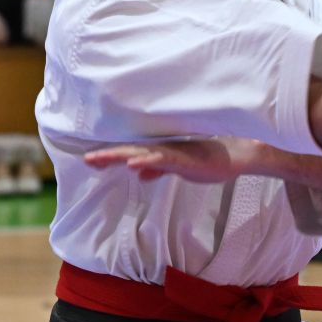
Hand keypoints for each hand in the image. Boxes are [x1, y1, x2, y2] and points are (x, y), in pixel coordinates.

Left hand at [84, 137, 262, 182]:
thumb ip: (158, 168)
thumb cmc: (208, 159)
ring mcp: (174, 153)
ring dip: (119, 156)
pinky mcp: (185, 160)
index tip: (90, 159)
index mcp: (162, 150)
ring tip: (98, 159)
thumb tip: (140, 173)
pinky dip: (148, 162)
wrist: (235, 155)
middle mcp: (164, 148)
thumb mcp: (178, 167)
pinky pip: (163, 160)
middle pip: (130, 151)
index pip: (131, 153)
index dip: (111, 155)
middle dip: (107, 155)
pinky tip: (133, 165)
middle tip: (86, 159)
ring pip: (141, 154)